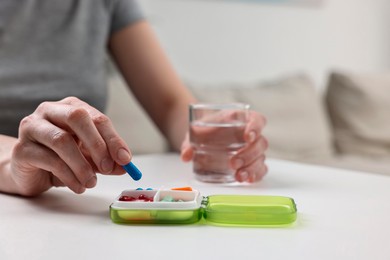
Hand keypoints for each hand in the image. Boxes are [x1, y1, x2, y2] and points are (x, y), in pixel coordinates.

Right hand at [10, 97, 130, 195]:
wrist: (30, 171)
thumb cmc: (61, 158)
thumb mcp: (89, 158)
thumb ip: (107, 159)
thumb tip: (125, 165)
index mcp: (71, 107)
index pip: (97, 118)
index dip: (113, 139)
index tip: (125, 159)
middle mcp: (50, 111)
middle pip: (77, 118)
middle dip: (97, 144)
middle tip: (108, 167)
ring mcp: (33, 127)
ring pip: (61, 140)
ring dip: (82, 165)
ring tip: (91, 182)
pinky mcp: (22, 149)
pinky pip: (49, 160)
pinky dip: (69, 176)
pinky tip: (78, 186)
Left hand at [181, 110, 267, 182]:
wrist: (203, 138)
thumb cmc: (204, 130)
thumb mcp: (194, 132)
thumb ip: (189, 142)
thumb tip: (186, 155)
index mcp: (240, 119)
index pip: (257, 120)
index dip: (256, 127)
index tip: (248, 137)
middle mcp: (250, 134)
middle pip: (260, 142)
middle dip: (249, 154)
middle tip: (233, 163)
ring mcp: (252, 149)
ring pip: (261, 157)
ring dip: (252, 167)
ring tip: (238, 176)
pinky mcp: (251, 163)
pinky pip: (260, 169)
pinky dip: (256, 175)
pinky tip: (247, 180)